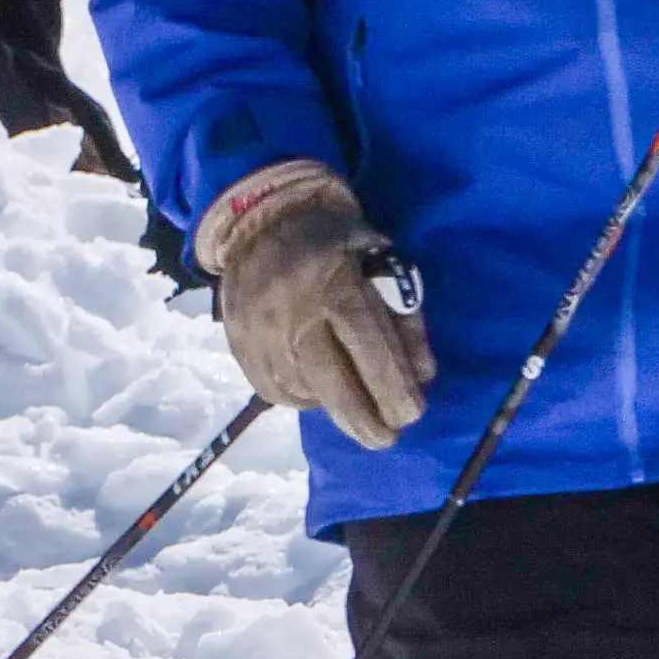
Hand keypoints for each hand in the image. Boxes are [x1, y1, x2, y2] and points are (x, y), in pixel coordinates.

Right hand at [197, 158, 430, 447]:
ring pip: (303, 390)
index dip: (392, 387)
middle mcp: (290, 310)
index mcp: (332, 282)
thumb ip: (404, 315)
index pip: (368, 347)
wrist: (261, 219)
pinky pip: (273, 390)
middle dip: (363, 419)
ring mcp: (257, 331)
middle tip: (385, 439)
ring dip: (334, 408)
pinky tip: (320, 394)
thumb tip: (421, 375)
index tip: (411, 415)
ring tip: (356, 410)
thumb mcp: (380, 261)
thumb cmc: (334, 241)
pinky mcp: (237, 344)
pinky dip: (301, 398)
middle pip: (332, 381)